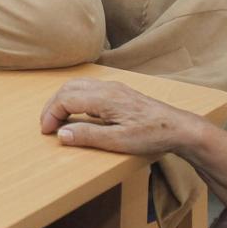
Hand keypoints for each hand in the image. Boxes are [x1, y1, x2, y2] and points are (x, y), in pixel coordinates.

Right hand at [39, 78, 204, 157]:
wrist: (179, 128)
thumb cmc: (151, 135)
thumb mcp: (118, 141)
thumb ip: (87, 136)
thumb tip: (61, 134)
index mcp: (104, 98)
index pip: (65, 99)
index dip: (51, 114)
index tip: (47, 131)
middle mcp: (106, 87)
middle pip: (68, 88)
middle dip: (52, 106)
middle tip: (47, 125)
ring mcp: (113, 87)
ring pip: (77, 85)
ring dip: (62, 99)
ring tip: (58, 118)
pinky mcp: (119, 92)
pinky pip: (88, 88)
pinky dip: (75, 97)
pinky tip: (79, 112)